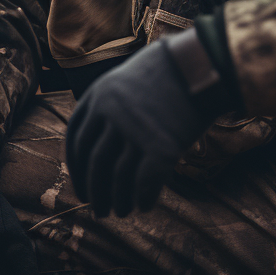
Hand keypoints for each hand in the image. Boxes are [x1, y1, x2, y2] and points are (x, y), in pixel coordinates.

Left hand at [65, 34, 229, 217]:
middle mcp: (111, 113)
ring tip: (121, 212)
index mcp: (99, 95)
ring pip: (118, 177)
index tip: (80, 190)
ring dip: (118, 200)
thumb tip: (100, 153)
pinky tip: (145, 206)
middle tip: (99, 211)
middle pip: (95, 163)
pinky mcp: (161, 146)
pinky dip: (143, 199)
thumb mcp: (126, 80)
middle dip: (95, 191)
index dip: (76, 170)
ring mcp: (135, 129)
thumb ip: (109, 109)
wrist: (199, 62)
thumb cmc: (166, 71)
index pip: (76, 141)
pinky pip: (145, 183)